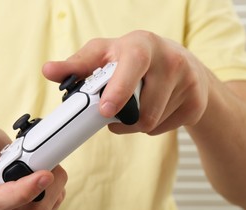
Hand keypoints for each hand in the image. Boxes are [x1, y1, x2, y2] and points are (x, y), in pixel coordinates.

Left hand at [43, 30, 213, 134]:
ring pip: (150, 123)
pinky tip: (153, 108)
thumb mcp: (105, 55)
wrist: (181, 63)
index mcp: (142, 44)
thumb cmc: (133, 59)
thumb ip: (77, 65)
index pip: (133, 65)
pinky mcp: (197, 103)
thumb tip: (48, 70)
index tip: (105, 110)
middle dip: (121, 117)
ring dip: (133, 123)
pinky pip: (162, 129)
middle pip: (141, 109)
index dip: (119, 89)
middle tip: (112, 108)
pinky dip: (151, 126)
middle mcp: (170, 59)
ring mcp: (189, 81)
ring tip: (134, 105)